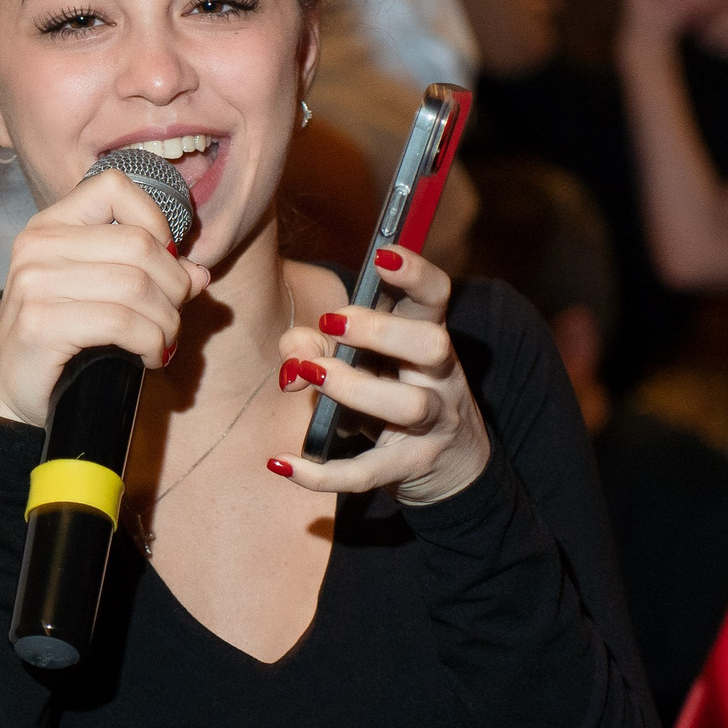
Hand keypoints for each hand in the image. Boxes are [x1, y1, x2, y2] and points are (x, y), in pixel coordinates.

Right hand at [0, 173, 210, 427]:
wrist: (11, 402)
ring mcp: (33, 284)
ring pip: (137, 285)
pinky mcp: (40, 324)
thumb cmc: (59, 345)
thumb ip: (145, 275)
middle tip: (173, 318)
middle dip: (174, 285)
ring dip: (166, 320)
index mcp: (47, 227)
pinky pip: (122, 322)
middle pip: (138, 243)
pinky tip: (150, 357)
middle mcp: (35, 246)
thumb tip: (198, 272)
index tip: (163, 263)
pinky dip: (151, 342)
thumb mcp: (98, 297)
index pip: (113, 187)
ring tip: (163, 342)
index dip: (155, 221)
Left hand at [271, 246, 488, 504]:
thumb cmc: (391, 396)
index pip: (435, 298)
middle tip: (331, 321)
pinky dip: (321, 472)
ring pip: (409, 404)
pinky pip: (368, 471)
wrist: (447, 468)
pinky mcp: (410, 468)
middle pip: (432, 344)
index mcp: (426, 338)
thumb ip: (318, 347)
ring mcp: (433, 425)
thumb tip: (293, 351)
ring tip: (307, 375)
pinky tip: (280, 463)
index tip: (382, 255)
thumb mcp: (362, 364)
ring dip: (354, 387)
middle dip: (380, 329)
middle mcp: (439, 377)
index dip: (415, 273)